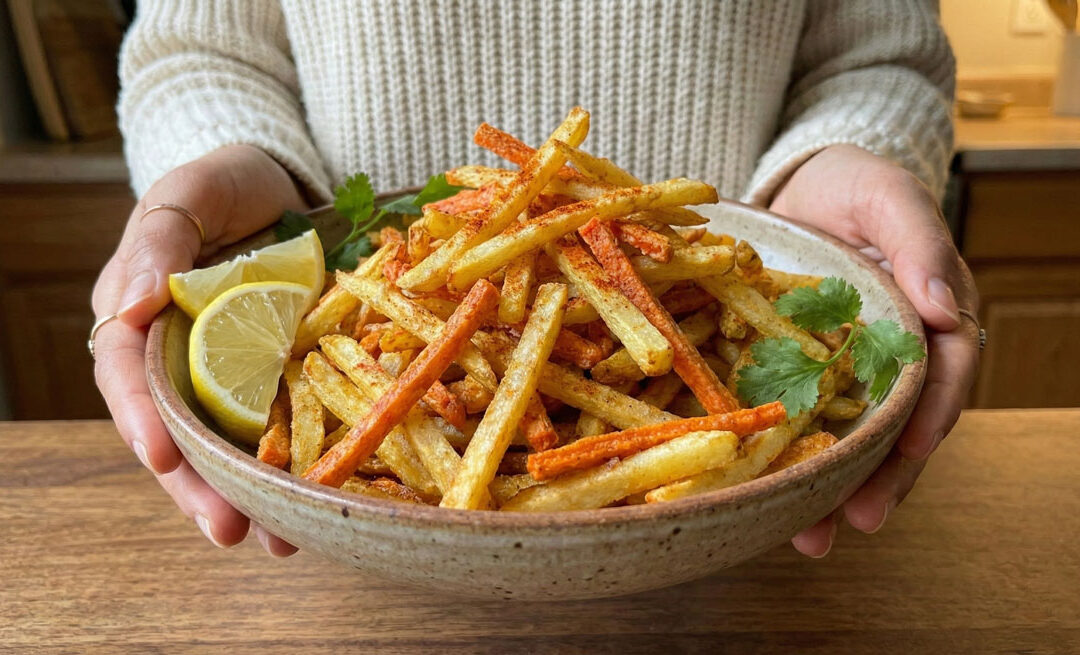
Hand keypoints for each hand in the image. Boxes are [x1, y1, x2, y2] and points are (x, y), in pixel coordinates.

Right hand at [92, 145, 307, 556]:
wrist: (283, 184)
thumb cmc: (225, 182)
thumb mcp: (190, 192)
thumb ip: (157, 241)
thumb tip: (127, 307)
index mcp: (138, 316)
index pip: (126, 375)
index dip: (141, 419)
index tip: (163, 459)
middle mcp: (176, 355)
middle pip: (175, 431)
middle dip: (198, 486)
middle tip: (230, 530)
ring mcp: (226, 372)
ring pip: (226, 445)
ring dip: (248, 496)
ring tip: (277, 543)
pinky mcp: (272, 379)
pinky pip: (277, 429)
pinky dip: (290, 468)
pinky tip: (315, 506)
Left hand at [767, 145, 979, 556]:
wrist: (796, 189)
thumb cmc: (852, 185)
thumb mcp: (887, 196)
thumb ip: (919, 243)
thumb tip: (948, 308)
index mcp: (927, 317)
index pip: (942, 375)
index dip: (929, 416)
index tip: (908, 452)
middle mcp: (891, 355)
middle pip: (897, 426)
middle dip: (882, 478)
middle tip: (855, 521)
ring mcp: (844, 371)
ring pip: (850, 438)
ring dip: (834, 489)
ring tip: (810, 538)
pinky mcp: (799, 376)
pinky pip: (799, 423)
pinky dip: (789, 460)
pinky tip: (769, 500)